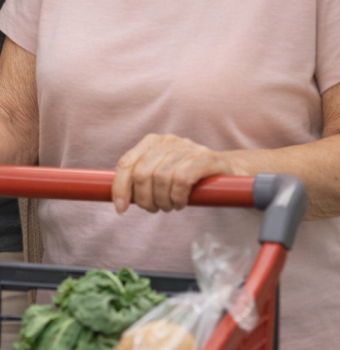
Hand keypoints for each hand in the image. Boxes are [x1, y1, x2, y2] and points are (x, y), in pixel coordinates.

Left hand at [112, 133, 235, 214]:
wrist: (232, 172)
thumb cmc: (191, 178)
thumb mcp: (162, 176)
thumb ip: (141, 181)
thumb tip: (118, 198)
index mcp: (152, 142)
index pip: (126, 163)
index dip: (120, 188)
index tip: (120, 209)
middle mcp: (168, 141)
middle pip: (142, 173)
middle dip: (144, 198)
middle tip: (154, 208)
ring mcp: (188, 147)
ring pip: (161, 177)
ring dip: (163, 200)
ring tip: (170, 206)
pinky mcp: (207, 158)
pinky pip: (182, 179)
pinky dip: (177, 196)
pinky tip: (181, 203)